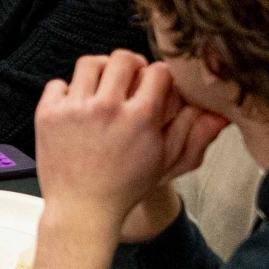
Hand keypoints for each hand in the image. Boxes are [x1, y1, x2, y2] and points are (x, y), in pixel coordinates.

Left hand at [34, 52, 223, 235]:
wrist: (83, 209)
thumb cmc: (126, 186)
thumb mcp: (166, 160)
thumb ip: (192, 130)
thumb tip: (220, 111)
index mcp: (140, 117)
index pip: (157, 71)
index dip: (159, 75)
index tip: (154, 83)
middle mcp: (106, 108)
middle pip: (122, 58)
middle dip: (130, 65)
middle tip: (129, 79)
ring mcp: (74, 110)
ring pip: (89, 63)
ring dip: (99, 71)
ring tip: (103, 87)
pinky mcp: (48, 114)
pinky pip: (58, 83)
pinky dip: (67, 91)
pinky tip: (77, 105)